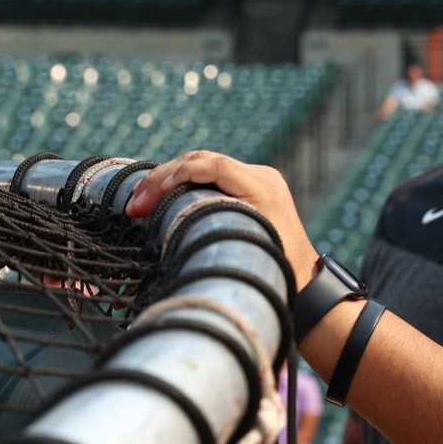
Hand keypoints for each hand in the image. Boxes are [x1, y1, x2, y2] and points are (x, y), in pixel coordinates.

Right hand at [124, 151, 319, 289]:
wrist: (307, 282)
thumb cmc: (278, 272)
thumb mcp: (248, 250)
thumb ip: (217, 231)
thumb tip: (172, 228)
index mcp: (262, 187)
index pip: (212, 165)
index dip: (177, 174)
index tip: (150, 195)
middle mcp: (261, 176)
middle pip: (202, 161)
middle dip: (163, 178)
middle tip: (135, 202)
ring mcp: (257, 179)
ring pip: (203, 166)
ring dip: (170, 180)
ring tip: (140, 200)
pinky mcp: (251, 187)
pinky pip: (212, 177)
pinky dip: (185, 184)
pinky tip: (161, 198)